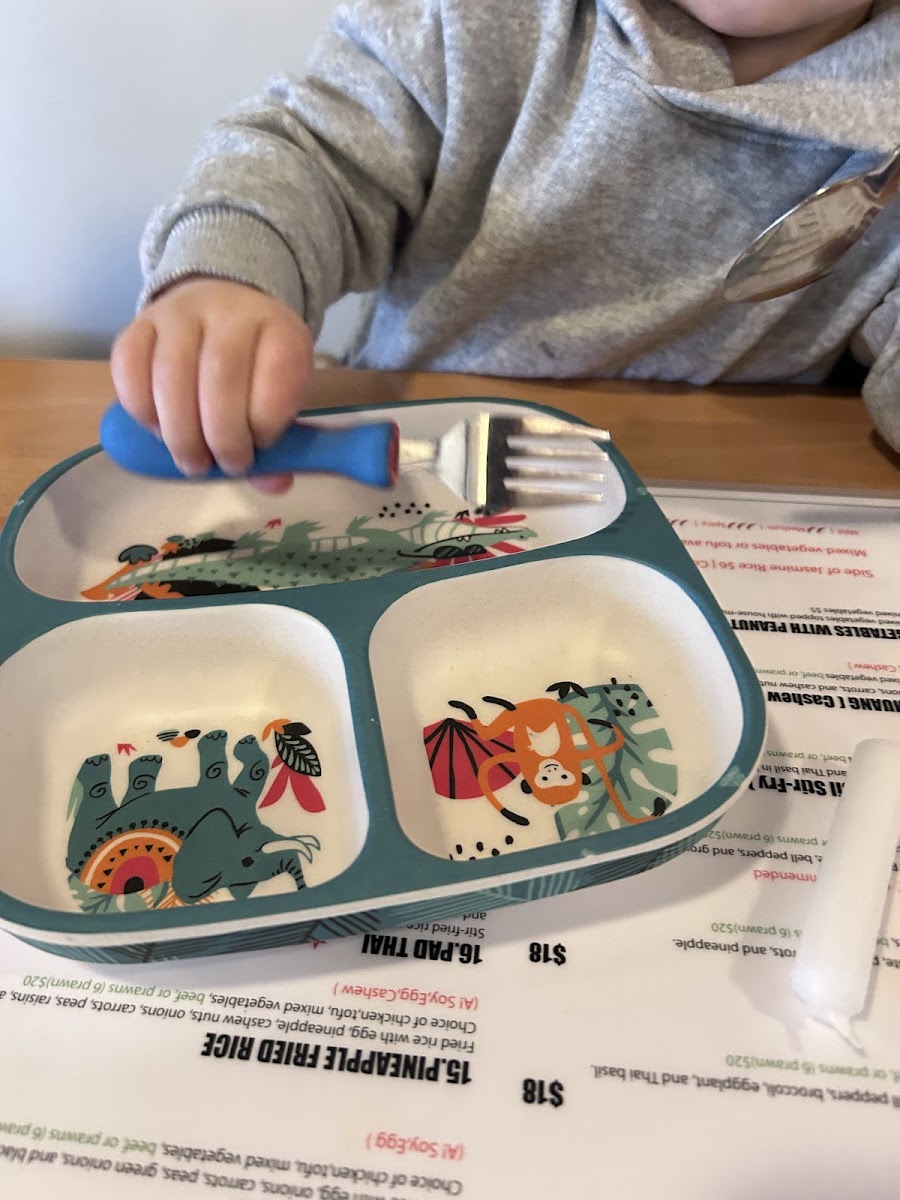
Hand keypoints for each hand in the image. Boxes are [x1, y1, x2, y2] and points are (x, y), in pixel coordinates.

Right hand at [111, 278, 313, 493]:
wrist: (221, 308)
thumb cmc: (255, 368)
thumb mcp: (281, 395)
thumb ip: (281, 442)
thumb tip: (274, 484)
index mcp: (280, 329)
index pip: (277, 373)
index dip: (267, 421)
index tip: (261, 447)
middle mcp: (231, 311)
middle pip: (220, 373)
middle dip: (221, 435)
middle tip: (223, 465)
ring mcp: (181, 312)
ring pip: (171, 373)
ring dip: (180, 431)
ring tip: (192, 460)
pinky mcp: (141, 322)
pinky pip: (128, 365)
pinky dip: (141, 409)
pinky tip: (157, 430)